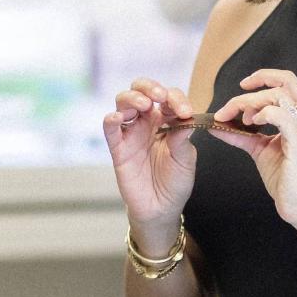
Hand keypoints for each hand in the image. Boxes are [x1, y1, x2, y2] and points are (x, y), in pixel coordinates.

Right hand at [102, 78, 211, 231]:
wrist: (161, 209)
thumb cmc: (175, 182)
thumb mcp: (185, 159)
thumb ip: (182, 137)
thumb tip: (185, 117)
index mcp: (166, 121)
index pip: (168, 98)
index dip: (176, 99)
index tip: (185, 112)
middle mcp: (147, 123)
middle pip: (141, 91)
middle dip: (149, 87)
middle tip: (159, 96)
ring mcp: (131, 133)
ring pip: (124, 103)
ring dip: (133, 98)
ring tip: (144, 105)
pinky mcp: (118, 148)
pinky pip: (110, 129)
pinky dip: (111, 119)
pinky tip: (118, 117)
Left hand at [210, 69, 296, 230]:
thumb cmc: (287, 178)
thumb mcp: (261, 149)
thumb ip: (241, 134)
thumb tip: (217, 124)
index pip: (287, 80)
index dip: (263, 77)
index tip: (242, 86)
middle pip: (281, 83)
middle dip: (248, 94)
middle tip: (228, 111)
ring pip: (277, 97)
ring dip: (251, 104)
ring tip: (242, 122)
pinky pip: (280, 115)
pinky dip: (262, 114)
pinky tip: (253, 125)